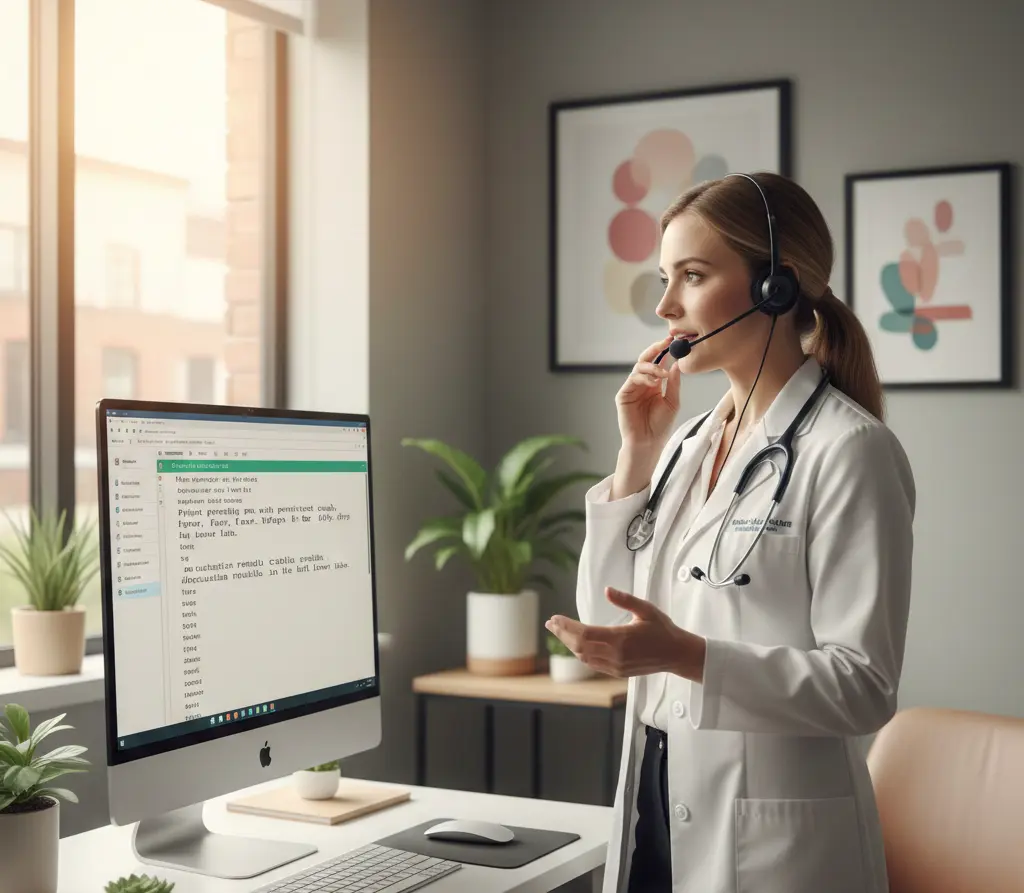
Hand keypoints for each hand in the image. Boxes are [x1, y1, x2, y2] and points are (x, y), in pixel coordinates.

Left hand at [545, 587, 705, 681]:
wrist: (677, 654)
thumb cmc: (662, 630)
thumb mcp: (646, 609)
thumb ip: (626, 600)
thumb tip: (607, 590)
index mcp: (621, 638)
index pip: (584, 634)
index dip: (566, 627)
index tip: (555, 618)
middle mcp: (616, 655)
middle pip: (579, 646)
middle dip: (562, 634)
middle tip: (551, 624)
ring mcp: (616, 666)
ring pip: (584, 657)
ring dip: (570, 644)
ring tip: (560, 632)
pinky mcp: (618, 672)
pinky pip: (593, 664)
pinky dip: (581, 654)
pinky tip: (576, 645)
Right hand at [615, 336, 681, 449]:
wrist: (649, 442)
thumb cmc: (660, 426)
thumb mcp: (672, 401)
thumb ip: (673, 383)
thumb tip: (676, 364)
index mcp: (654, 384)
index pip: (657, 362)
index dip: (664, 351)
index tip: (673, 341)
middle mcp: (642, 383)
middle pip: (645, 360)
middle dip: (655, 350)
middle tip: (665, 343)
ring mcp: (632, 388)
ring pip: (638, 368)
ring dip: (652, 367)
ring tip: (662, 374)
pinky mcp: (623, 395)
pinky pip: (632, 379)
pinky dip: (643, 377)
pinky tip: (654, 382)